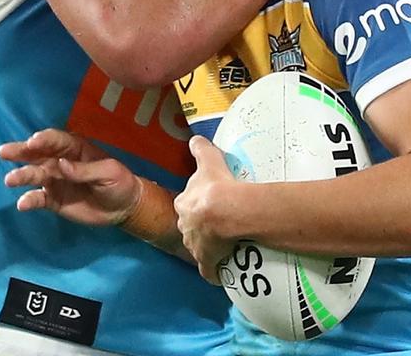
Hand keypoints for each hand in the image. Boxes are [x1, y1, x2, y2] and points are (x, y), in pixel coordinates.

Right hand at [0, 128, 140, 225]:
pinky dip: (29, 200)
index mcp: (75, 149)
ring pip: (34, 175)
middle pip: (38, 154)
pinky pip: (38, 198)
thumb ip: (84, 170)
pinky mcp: (53, 199)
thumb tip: (61, 165)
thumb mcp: (108, 173)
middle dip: (21, 151)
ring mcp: (55, 180)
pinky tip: (22, 204)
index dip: (44, 140)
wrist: (122, 208)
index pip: (56, 140)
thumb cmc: (119, 182)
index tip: (32, 142)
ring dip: (21, 176)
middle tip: (4, 152)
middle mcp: (60, 161)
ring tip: (10, 180)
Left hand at [174, 136, 241, 283]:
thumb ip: (201, 149)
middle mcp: (185, 226)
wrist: (225, 211)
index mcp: (184, 204)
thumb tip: (195, 139)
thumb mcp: (209, 161)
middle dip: (201, 227)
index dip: (197, 205)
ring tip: (226, 243)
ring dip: (209, 246)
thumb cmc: (216, 185)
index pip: (187, 204)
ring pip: (200, 246)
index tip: (207, 205)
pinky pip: (209, 269)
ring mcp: (195, 246)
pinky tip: (222, 270)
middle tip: (219, 224)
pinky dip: (214, 270)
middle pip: (192, 226)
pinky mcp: (206, 261)